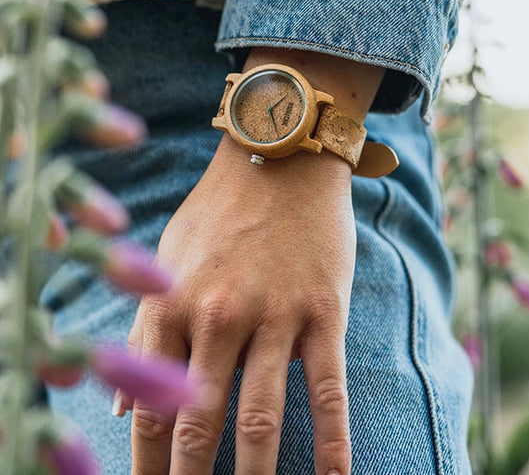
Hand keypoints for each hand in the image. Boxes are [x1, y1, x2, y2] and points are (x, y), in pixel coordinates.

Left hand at [127, 133, 355, 473]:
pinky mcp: (320, 312)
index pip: (150, 407)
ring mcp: (272, 315)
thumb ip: (146, 332)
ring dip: (254, 473)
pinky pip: (326, 388)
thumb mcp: (167, 261)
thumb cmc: (219, 214)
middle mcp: (217, 316)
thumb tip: (122, 409)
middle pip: (200, 424)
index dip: (146, 465)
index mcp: (172, 306)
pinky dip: (332, 443)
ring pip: (261, 417)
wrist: (281, 160)